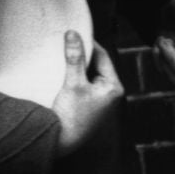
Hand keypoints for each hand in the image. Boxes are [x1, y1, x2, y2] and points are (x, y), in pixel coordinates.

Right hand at [53, 30, 124, 153]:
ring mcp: (98, 98)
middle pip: (95, 65)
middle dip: (81, 54)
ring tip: (61, 53)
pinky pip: (81, 83)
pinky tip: (60, 69)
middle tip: (65, 40)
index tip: (75, 32)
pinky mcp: (86, 103)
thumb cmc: (71, 115)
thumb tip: (73, 34)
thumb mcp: (73, 82)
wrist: (61, 141)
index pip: (103, 57)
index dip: (89, 43)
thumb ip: (74, 58)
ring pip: (87, 73)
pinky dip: (72, 75)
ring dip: (75, 64)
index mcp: (114, 87)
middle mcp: (109, 92)